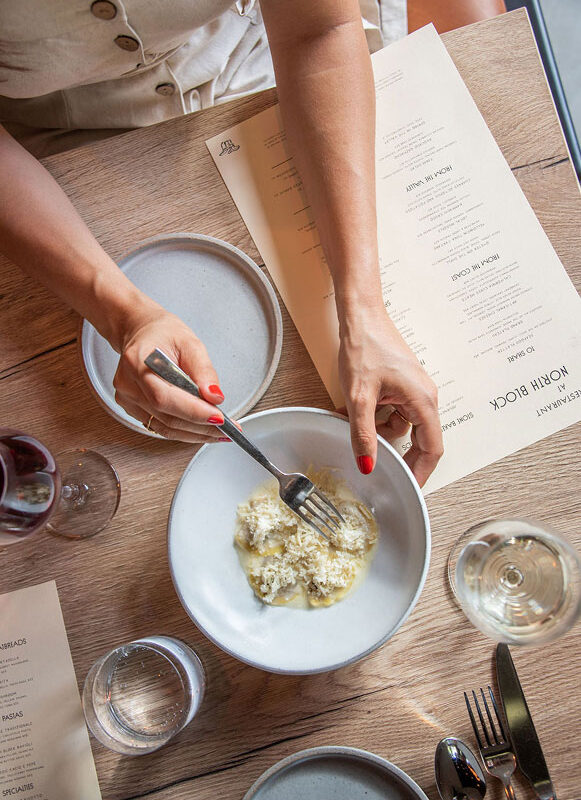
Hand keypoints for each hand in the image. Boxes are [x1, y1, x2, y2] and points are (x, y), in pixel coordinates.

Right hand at [113, 306, 228, 442]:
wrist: (143, 333)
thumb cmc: (163, 334)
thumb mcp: (190, 343)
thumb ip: (204, 371)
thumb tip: (214, 397)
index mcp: (138, 362)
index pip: (165, 398)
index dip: (194, 412)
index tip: (219, 418)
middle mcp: (128, 384)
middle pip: (167, 417)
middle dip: (202, 426)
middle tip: (227, 428)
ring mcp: (128, 399)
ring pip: (166, 428)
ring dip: (196, 433)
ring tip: (219, 432)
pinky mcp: (132, 409)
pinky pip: (161, 427)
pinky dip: (185, 431)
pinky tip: (202, 430)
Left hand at [338, 306, 442, 485]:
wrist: (360, 316)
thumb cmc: (365, 347)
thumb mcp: (359, 397)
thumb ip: (364, 434)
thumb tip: (368, 464)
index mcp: (423, 401)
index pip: (432, 449)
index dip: (421, 472)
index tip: (409, 488)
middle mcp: (424, 397)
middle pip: (415, 439)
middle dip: (390, 448)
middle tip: (370, 456)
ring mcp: (412, 391)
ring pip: (398, 425)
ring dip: (375, 428)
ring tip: (350, 418)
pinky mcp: (400, 385)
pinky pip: (391, 411)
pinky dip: (373, 414)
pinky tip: (352, 408)